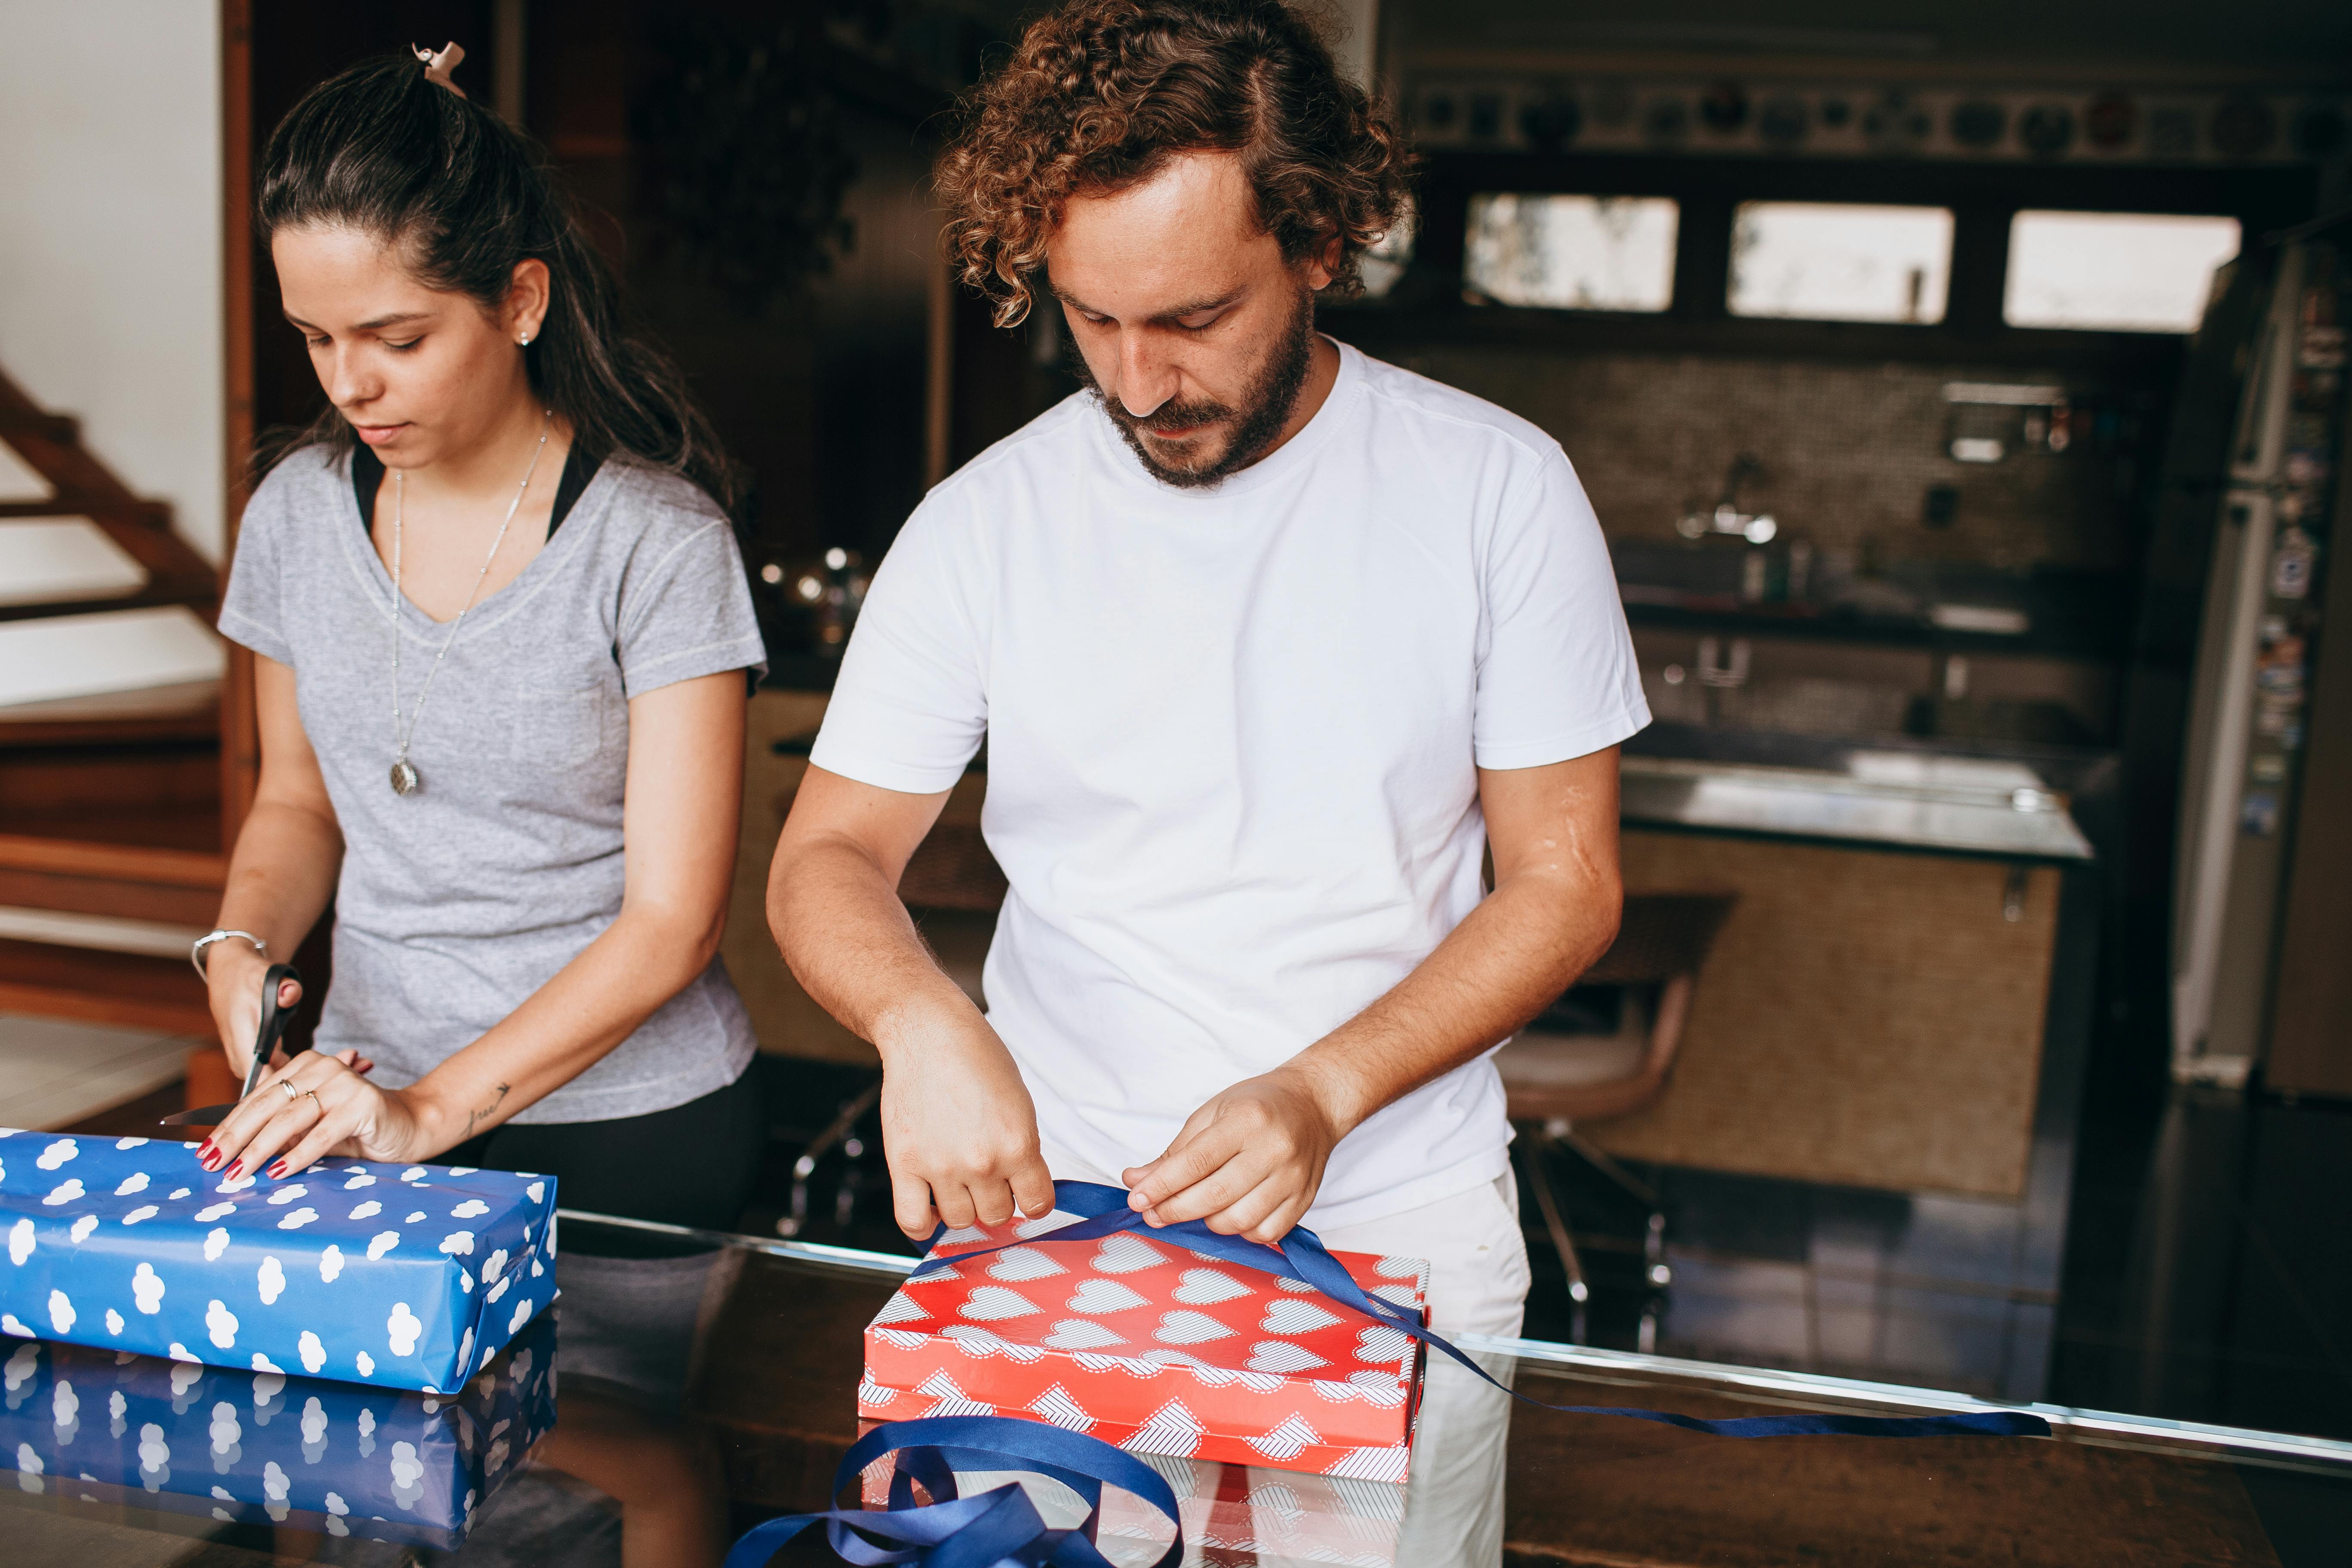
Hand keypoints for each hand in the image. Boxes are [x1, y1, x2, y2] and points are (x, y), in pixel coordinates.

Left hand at [197, 1049, 421, 1181]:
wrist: (412, 1126)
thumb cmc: (358, 1130)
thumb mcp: (311, 1130)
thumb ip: (280, 1134)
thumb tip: (234, 1154)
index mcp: (305, 1067)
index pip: (257, 1097)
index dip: (229, 1125)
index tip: (205, 1151)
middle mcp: (323, 1068)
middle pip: (267, 1104)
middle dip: (235, 1137)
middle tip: (212, 1163)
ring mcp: (344, 1083)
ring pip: (290, 1118)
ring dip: (260, 1149)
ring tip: (239, 1173)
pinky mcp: (362, 1104)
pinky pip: (321, 1133)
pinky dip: (298, 1154)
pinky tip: (279, 1172)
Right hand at [205, 958, 373, 1090]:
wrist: (231, 975)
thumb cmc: (246, 978)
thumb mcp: (263, 978)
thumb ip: (282, 990)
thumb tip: (290, 994)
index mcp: (245, 1047)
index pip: (268, 1087)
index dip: (301, 1091)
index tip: (336, 1084)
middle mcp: (246, 1061)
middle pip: (285, 1084)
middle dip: (324, 1080)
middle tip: (362, 1066)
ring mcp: (253, 1063)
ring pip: (289, 1079)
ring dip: (324, 1074)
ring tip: (362, 1063)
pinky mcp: (262, 1060)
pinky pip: (288, 1069)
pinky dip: (314, 1067)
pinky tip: (347, 1060)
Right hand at [875, 1003, 1052, 1239]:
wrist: (928, 1032)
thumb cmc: (976, 1058)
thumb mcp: (1019, 1103)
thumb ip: (1022, 1149)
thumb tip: (1021, 1189)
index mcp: (1019, 1144)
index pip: (1037, 1204)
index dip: (1032, 1199)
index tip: (1023, 1191)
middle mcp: (982, 1161)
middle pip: (998, 1215)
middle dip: (996, 1198)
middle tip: (986, 1175)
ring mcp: (941, 1166)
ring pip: (960, 1220)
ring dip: (962, 1206)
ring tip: (958, 1179)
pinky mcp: (904, 1163)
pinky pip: (912, 1220)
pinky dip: (923, 1225)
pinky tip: (930, 1209)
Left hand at [1122, 1066, 1347, 1243]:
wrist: (1313, 1105)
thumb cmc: (1257, 1106)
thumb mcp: (1211, 1113)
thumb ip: (1175, 1152)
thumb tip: (1136, 1181)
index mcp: (1247, 1119)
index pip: (1196, 1161)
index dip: (1161, 1185)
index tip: (1136, 1200)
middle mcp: (1274, 1149)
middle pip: (1215, 1196)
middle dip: (1174, 1210)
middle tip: (1152, 1213)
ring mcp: (1293, 1178)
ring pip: (1238, 1221)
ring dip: (1206, 1223)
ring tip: (1196, 1209)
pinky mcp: (1304, 1200)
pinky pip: (1264, 1234)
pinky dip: (1240, 1232)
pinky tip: (1230, 1214)